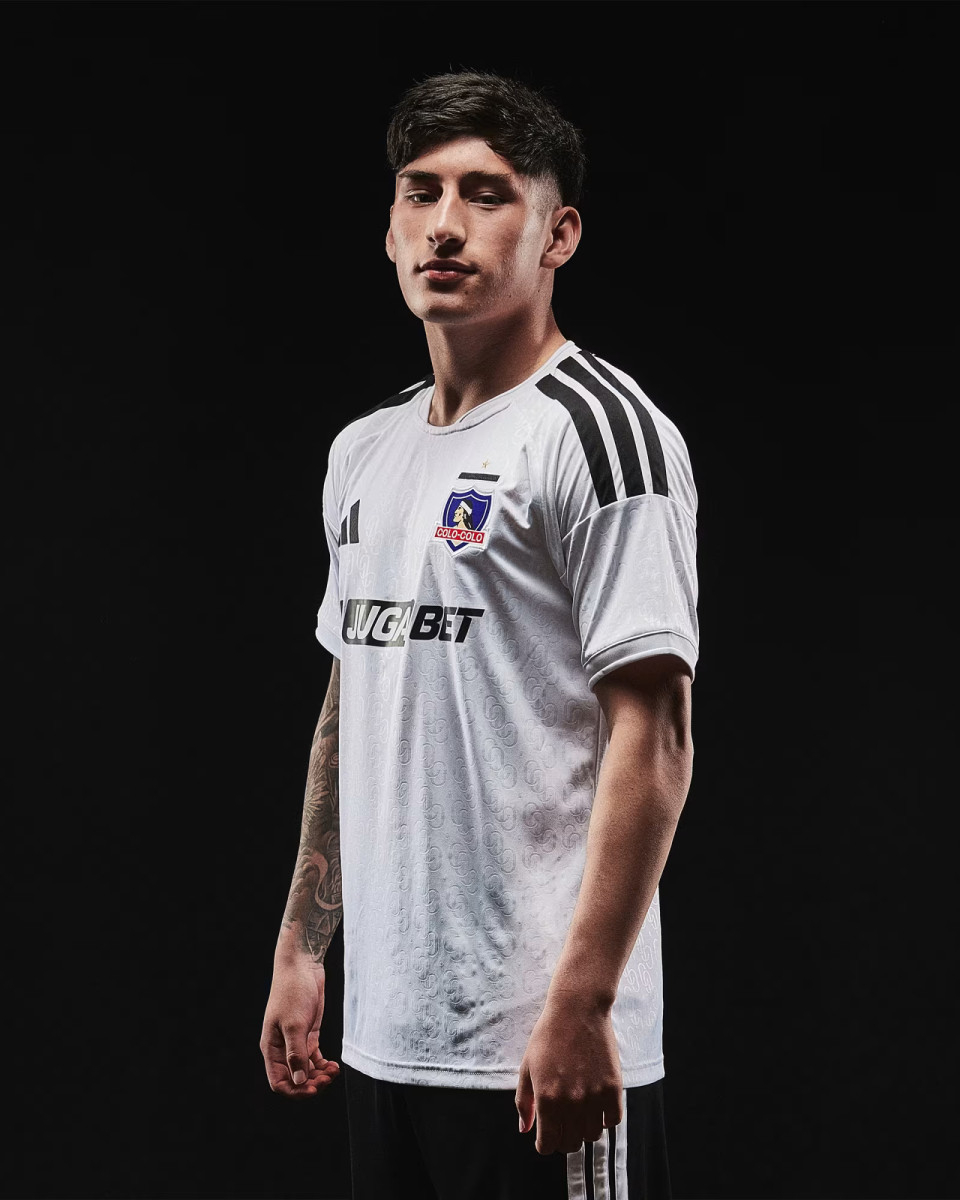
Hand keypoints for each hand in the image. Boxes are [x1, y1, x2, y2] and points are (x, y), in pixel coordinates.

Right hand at [260, 957, 340, 1097]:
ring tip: (334, 1071)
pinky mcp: (308, 1032)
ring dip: (319, 1075)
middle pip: (294, 1079)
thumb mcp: (294, 1024)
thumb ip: (296, 1054)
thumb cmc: (292, 992)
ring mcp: (296, 1040)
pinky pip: (314, 1058)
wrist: (302, 965)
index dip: (296, 1091)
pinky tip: (333, 1065)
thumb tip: (298, 1082)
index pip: (279, 1082)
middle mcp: (282, 1048)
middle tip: (328, 1078)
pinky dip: (323, 1064)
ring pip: (306, 1070)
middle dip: (311, 1083)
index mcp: (271, 1048)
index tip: (314, 1088)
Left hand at [515, 990, 622, 1154]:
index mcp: (547, 1099)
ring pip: (592, 1135)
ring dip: (584, 1129)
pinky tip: (597, 1105)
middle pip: (571, 1144)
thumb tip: (525, 1130)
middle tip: (563, 1124)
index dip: (545, 1144)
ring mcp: (594, 1096)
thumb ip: (524, 1102)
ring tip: (580, 1111)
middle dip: (564, 1138)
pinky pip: (613, 1120)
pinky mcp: (613, 1088)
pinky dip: (605, 1118)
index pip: (548, 1145)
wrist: (578, 1009)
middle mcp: (571, 1103)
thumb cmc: (548, 1035)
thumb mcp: (527, 1067)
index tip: (547, 1138)